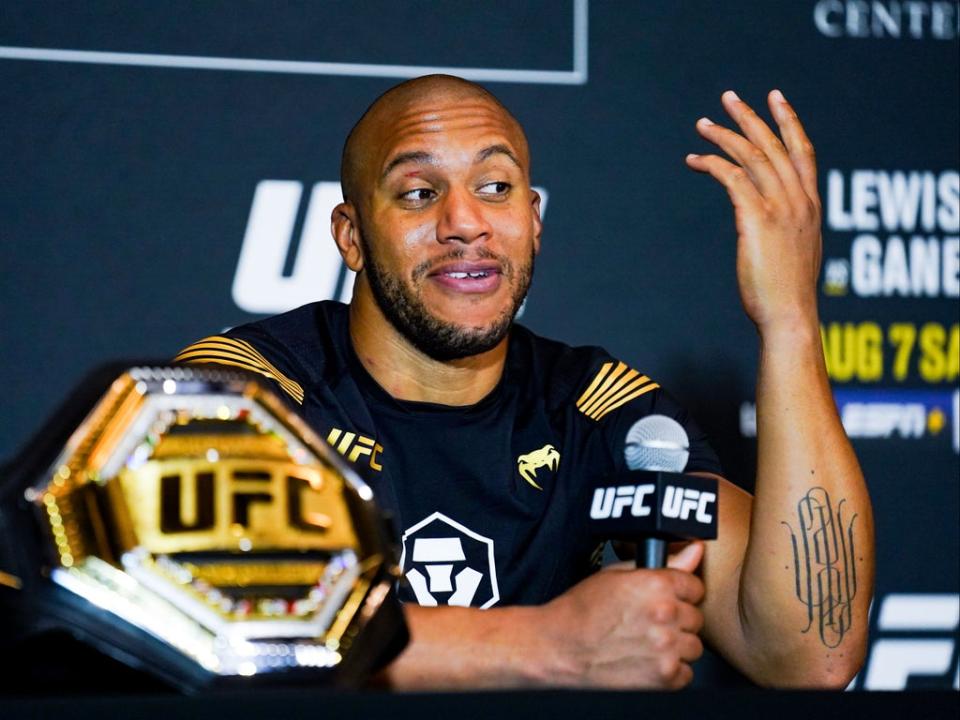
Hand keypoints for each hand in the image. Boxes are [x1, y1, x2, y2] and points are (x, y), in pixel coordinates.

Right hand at [540, 542, 705, 688]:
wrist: (559, 649)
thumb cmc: (580, 612)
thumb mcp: (616, 575)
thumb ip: (662, 563)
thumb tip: (693, 551)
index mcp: (655, 584)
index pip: (695, 586)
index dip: (680, 593)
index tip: (669, 599)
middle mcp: (665, 614)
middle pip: (695, 617)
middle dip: (677, 620)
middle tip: (650, 623)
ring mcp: (667, 648)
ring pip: (693, 646)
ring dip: (676, 646)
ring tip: (647, 643)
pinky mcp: (664, 677)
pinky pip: (686, 673)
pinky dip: (671, 670)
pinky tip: (647, 661)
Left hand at [686, 90, 822, 334]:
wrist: (790, 318)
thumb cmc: (787, 296)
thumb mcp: (795, 254)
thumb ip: (787, 230)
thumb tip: (771, 226)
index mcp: (812, 207)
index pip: (803, 152)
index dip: (789, 122)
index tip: (775, 98)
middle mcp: (800, 201)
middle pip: (775, 145)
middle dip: (751, 117)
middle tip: (728, 97)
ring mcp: (782, 209)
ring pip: (753, 156)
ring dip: (725, 136)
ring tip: (702, 125)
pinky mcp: (758, 220)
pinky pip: (733, 179)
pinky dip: (713, 164)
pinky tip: (695, 161)